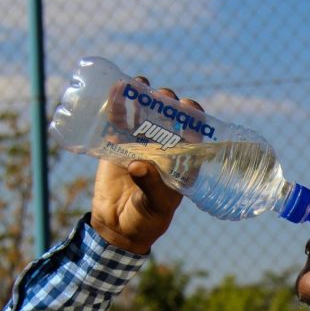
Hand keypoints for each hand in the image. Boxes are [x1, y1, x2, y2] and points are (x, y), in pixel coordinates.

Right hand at [90, 78, 205, 253]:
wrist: (117, 227)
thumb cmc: (146, 219)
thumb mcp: (154, 205)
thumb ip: (150, 185)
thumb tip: (139, 163)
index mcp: (182, 162)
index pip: (193, 133)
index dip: (193, 117)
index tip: (187, 107)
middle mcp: (164, 149)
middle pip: (169, 118)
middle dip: (167, 103)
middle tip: (162, 96)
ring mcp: (141, 145)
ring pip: (145, 114)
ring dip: (143, 97)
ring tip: (139, 84)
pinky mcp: (118, 145)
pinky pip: (119, 121)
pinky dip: (117, 105)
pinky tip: (116, 90)